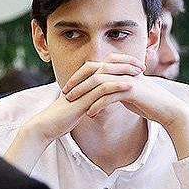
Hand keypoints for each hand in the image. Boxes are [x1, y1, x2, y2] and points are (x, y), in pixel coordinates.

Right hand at [29, 53, 144, 142]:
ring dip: (124, 72)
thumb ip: (90, 98)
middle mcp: (82, 81)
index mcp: (82, 80)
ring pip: (106, 74)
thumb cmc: (62, 117)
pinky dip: (117, 86)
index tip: (136, 64)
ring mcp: (82, 89)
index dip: (120, 62)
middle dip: (125, 62)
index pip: (103, 64)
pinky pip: (101, 90)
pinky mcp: (82, 100)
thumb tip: (102, 99)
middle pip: (106, 64)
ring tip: (140, 72)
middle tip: (142, 64)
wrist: (47, 126)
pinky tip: (130, 86)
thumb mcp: (79, 105)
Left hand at [62, 54, 188, 128]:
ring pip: (99, 82)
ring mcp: (128, 78)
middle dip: (77, 81)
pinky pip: (109, 96)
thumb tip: (102, 91)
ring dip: (83, 92)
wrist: (167, 109)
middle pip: (94, 70)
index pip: (95, 66)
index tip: (68, 86)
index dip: (80, 74)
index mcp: (121, 68)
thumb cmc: (148, 102)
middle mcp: (123, 70)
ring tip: (73, 103)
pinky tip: (90, 114)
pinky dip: (97, 104)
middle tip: (65, 92)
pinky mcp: (132, 90)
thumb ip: (115, 88)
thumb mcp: (128, 92)